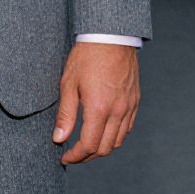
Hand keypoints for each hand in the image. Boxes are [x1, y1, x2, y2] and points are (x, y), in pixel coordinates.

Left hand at [52, 43, 139, 164]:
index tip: (65, 157)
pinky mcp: (135, 101)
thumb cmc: (86, 56)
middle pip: (104, 148)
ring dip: (102, 148)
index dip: (75, 156)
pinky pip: (127, 128)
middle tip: (73, 154)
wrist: (110, 36)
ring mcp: (128, 107)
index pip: (88, 145)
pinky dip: (115, 136)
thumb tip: (59, 138)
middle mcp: (117, 112)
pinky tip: (104, 131)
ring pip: (118, 141)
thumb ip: (65, 114)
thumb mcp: (68, 83)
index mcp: (98, 109)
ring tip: (87, 144)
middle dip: (87, 156)